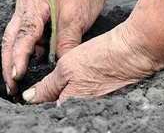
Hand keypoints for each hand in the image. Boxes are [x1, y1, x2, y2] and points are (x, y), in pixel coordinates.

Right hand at [2, 0, 113, 94]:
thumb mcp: (76, 20)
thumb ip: (65, 44)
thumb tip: (59, 70)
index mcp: (32, 1)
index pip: (23, 34)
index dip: (18, 57)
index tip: (17, 76)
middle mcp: (23, 6)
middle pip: (10, 38)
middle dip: (8, 64)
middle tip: (11, 87)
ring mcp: (26, 11)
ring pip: (15, 40)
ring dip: (14, 61)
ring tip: (16, 84)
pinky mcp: (32, 18)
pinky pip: (26, 39)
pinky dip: (26, 54)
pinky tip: (28, 70)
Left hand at [22, 22, 163, 103]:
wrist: (135, 52)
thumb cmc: (100, 57)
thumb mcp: (67, 68)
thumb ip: (48, 86)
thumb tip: (29, 98)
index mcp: (71, 105)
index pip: (46, 109)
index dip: (37, 101)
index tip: (28, 92)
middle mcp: (83, 110)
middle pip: (59, 107)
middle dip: (48, 100)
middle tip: (43, 86)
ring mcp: (95, 106)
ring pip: (71, 102)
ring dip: (62, 95)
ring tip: (61, 82)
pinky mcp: (104, 99)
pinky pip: (84, 99)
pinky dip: (76, 91)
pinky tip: (77, 80)